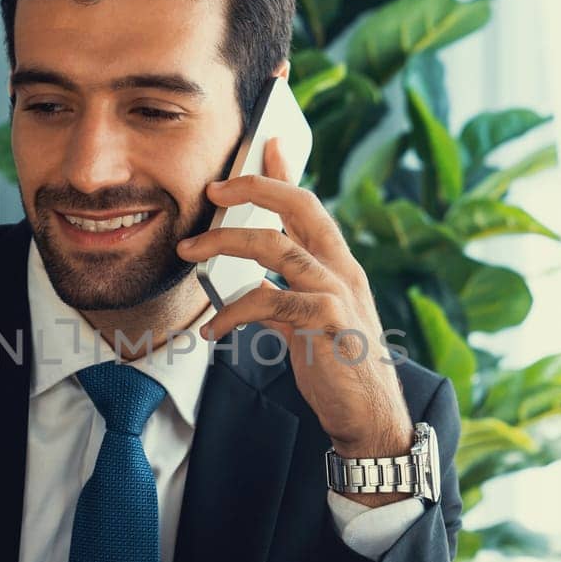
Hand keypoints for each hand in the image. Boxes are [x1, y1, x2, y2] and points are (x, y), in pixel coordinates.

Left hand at [177, 137, 413, 497]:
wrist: (370, 417)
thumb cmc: (338, 367)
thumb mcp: (310, 321)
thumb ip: (286, 294)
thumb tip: (255, 281)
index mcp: (338, 265)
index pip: (310, 205)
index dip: (287, 172)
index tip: (266, 144)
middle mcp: (342, 271)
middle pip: (300, 207)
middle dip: (255, 187)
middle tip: (213, 190)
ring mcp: (337, 295)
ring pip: (278, 248)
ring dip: (227, 242)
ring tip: (189, 252)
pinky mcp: (328, 325)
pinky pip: (272, 302)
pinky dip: (234, 312)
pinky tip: (212, 330)